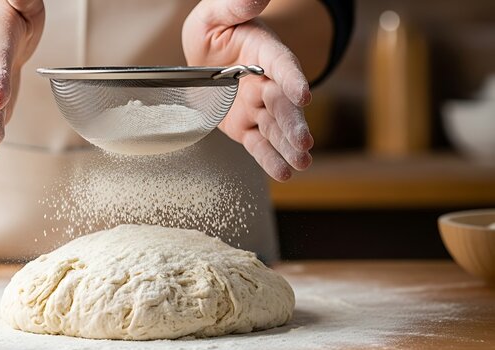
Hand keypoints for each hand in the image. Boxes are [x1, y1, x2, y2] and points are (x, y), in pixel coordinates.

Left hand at [183, 0, 313, 180]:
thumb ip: (234, 6)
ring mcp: (257, 106)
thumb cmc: (213, 33)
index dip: (292, 79)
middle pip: (282, 103)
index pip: (281, 64)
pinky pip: (258, 144)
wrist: (204, 59)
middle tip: (305, 141)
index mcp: (262, 52)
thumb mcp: (214, 14)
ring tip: (301, 162)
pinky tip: (284, 172)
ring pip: (275, 128)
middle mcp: (265, 81)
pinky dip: (269, 159)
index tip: (304, 94)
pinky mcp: (246, 127)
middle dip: (293, 123)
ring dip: (288, 146)